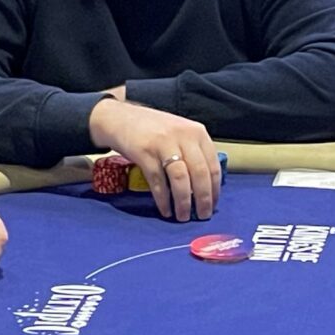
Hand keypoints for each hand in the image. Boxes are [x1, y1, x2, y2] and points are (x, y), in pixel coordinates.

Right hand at [88, 98, 219, 221]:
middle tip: (203, 215)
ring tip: (183, 216)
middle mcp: (184, 136)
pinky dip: (163, 199)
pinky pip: (157, 181)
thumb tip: (206, 185)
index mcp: (197, 133)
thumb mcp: (180, 133)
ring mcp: (164, 144)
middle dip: (203, 198)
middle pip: (200, 173)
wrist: (120, 117)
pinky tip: (165, 209)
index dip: (215, 188)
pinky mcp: (144, 153)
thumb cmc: (154, 129)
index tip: (214, 204)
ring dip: (184, 201)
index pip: (213, 164)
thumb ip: (194, 152)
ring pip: (181, 179)